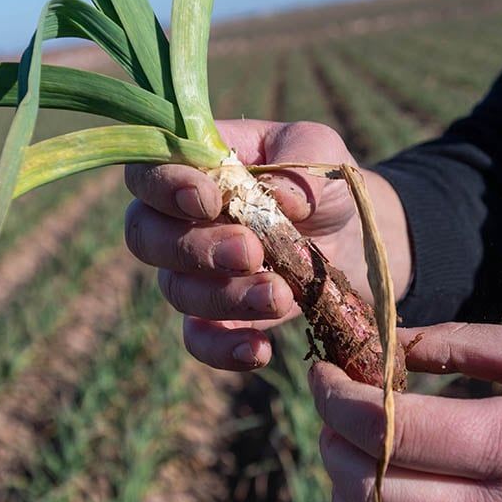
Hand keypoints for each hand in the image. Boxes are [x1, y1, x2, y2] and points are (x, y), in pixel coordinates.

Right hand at [124, 119, 409, 370]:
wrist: (356, 235)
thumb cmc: (324, 182)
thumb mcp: (321, 152)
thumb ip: (297, 165)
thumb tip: (278, 200)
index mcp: (194, 167)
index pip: (146, 172)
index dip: (164, 186)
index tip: (210, 201)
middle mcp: (179, 220)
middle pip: (145, 236)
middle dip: (195, 249)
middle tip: (252, 252)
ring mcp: (194, 272)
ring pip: (176, 290)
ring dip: (225, 296)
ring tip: (280, 294)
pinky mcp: (219, 317)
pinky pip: (199, 341)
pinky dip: (224, 349)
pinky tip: (260, 349)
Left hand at [311, 322, 501, 501]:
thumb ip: (456, 343)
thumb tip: (382, 346)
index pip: (391, 431)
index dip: (337, 400)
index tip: (321, 376)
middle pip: (375, 489)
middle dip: (331, 443)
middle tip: (330, 412)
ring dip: (343, 495)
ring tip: (345, 454)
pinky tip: (375, 499)